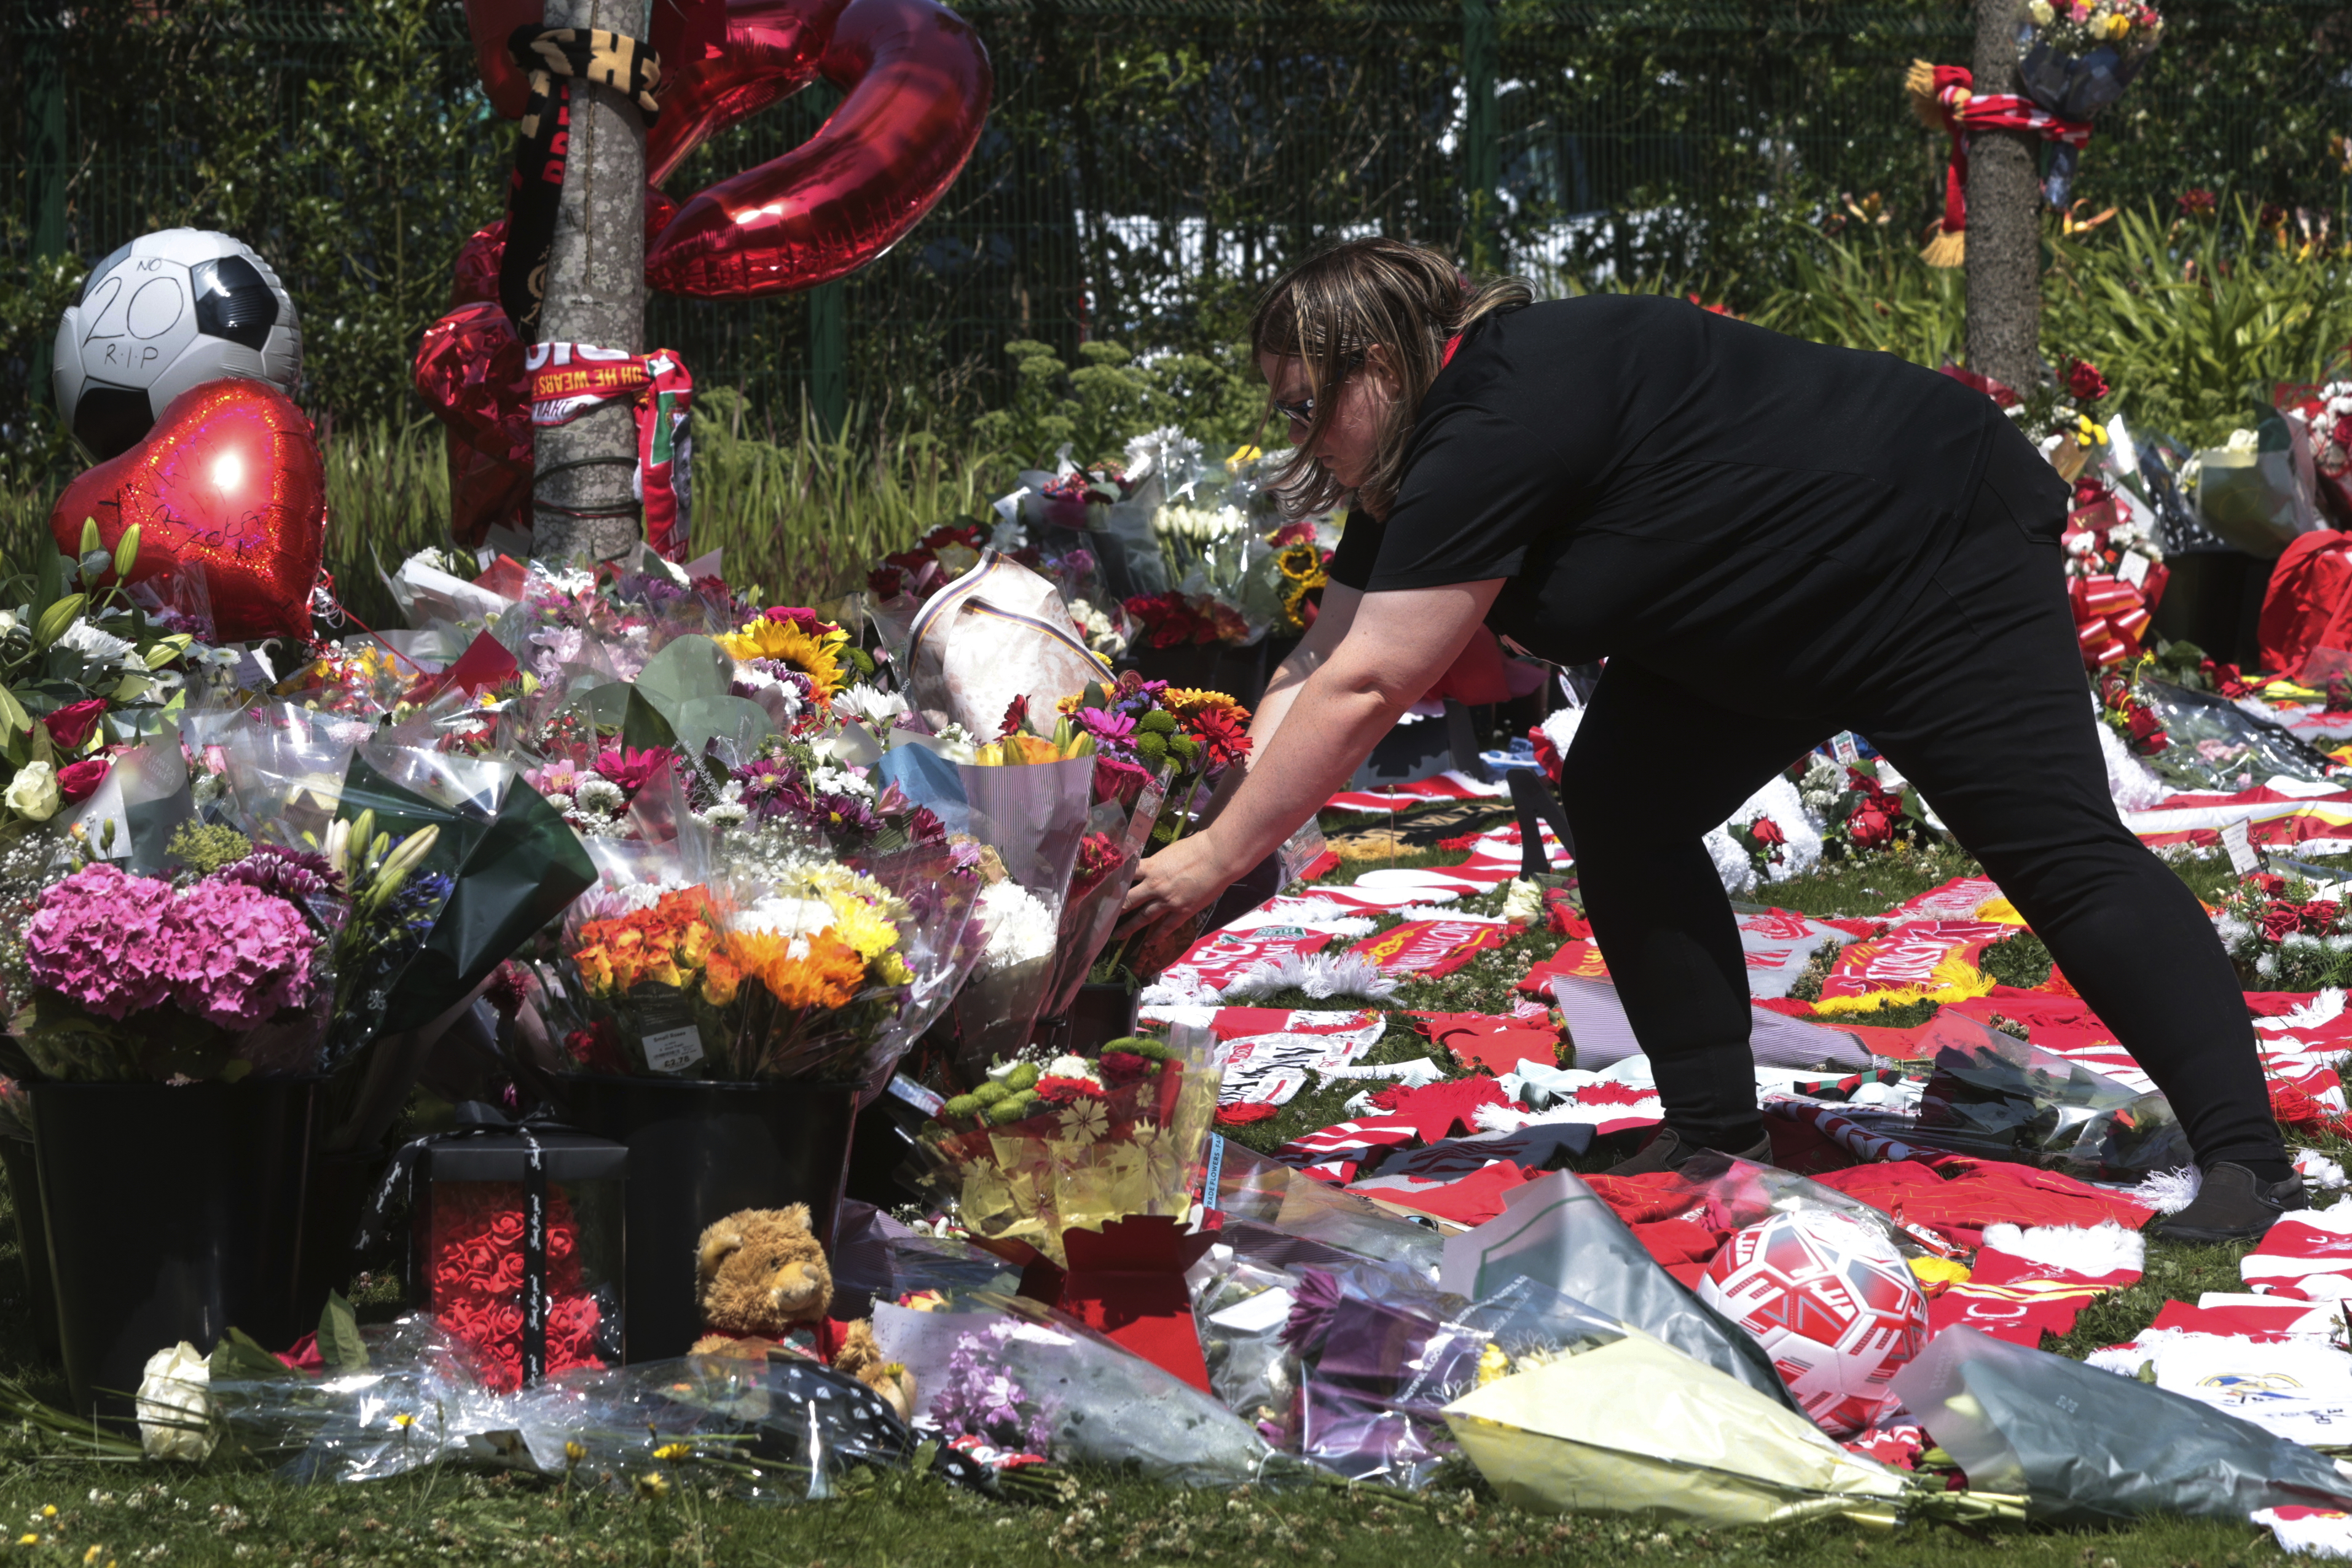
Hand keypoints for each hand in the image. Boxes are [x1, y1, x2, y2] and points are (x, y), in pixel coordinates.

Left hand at [1115, 831, 1237, 944]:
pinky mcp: (1183, 910)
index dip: (1113, 885)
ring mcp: (1168, 900)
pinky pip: (1167, 926)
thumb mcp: (1169, 852)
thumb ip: (1156, 863)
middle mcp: (1154, 885)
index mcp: (1150, 867)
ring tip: (1119, 935)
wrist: (1218, 857)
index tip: (1102, 892)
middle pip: (1129, 900)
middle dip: (1116, 910)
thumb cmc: (1197, 847)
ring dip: (1130, 927)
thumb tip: (1150, 868)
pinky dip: (1157, 935)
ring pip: (1144, 917)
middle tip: (1103, 918)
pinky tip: (1149, 943)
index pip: (1125, 877)